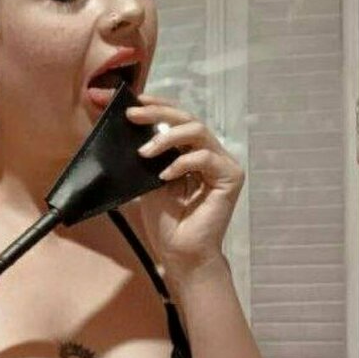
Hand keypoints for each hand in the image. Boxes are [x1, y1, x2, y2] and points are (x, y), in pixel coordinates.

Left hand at [125, 93, 244, 279]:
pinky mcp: (230, 177)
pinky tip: (164, 175)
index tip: (133, 103)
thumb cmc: (166, 222)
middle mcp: (209, 153)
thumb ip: (145, 155)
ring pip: (197, 132)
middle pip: (188, 119)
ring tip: (145, 153)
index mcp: (191, 152)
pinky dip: (182, 163)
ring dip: (167, 137)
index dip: (157, 107)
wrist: (180, 253)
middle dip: (158, 114)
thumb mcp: (148, 180)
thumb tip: (127, 126)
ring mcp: (222, 163)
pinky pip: (205, 158)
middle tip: (134, 116)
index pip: (177, 119)